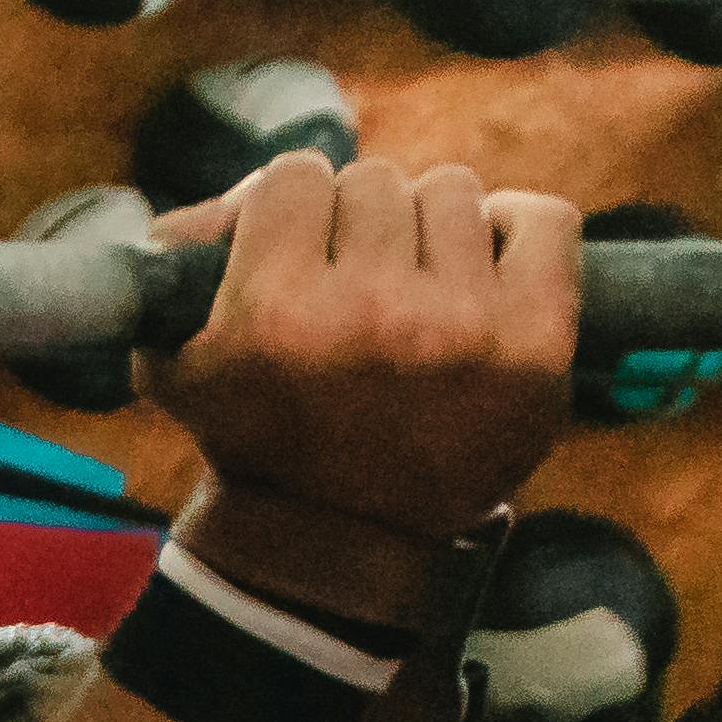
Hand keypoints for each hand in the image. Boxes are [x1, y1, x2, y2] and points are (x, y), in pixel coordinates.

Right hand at [140, 155, 580, 553]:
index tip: (301, 258)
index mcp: (275, 314)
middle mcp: (370, 315)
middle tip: (359, 292)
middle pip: (375, 181)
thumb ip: (178, 258)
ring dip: (432, 234)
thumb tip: (237, 195)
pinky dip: (519, 231)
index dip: (294, 214)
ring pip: (452, 192)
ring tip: (418, 296)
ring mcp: (462, 328)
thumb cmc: (261, 439)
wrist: (344, 544)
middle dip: (362, 231)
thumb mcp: (177, 363)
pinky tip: (487, 272)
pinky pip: (544, 219)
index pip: (295, 176)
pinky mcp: (534, 344)